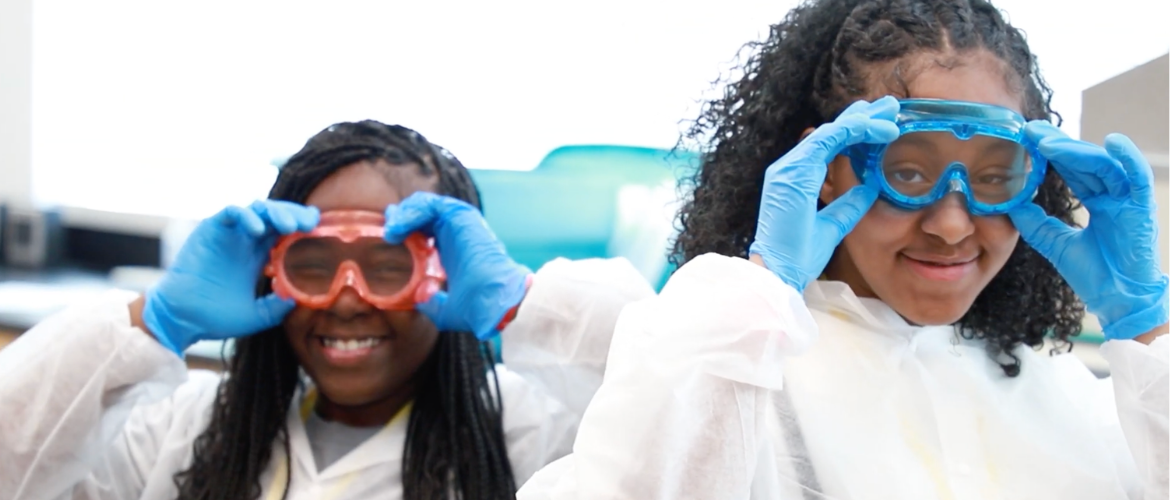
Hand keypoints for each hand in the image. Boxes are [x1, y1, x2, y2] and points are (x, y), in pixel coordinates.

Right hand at [143, 201, 319, 354]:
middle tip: (308, 224)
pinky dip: (247, 216)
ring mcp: (228, 234)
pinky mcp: (210, 230)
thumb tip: (298, 299)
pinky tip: (259, 230)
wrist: (182, 319)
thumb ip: (276, 307)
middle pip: (276, 216)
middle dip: (294, 215)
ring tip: (289, 226)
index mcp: (258, 256)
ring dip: (276, 212)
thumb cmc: (215, 318)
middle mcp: (245, 241)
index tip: (320, 230)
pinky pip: (231, 213)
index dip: (302, 227)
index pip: (285, 232)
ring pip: (257, 209)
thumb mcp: (256, 316)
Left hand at [384, 192, 530, 339]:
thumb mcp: (446, 310)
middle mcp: (455, 234)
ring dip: (403, 215)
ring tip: (390, 230)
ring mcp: (459, 224)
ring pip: (424, 205)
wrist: (494, 302)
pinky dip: (410, 213)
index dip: (404, 230)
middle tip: (386, 229)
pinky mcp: (461, 217)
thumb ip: (431, 303)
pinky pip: (430, 205)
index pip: (424, 230)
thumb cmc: (477, 308)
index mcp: (452, 250)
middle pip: (421, 214)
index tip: (388, 238)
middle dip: (400, 218)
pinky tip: (397, 228)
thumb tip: (419, 298)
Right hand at [748, 97, 899, 291]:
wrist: (778, 272)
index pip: (828, 146)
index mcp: (795, 179)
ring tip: (890, 112)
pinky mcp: (794, 171)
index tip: (881, 125)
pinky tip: (877, 128)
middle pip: (830, 133)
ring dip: (863, 120)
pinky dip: (854, 131)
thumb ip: (847, 206)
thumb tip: (869, 189)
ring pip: (831, 131)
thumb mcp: (832, 226)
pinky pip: (829, 140)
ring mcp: (789, 168)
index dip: (855, 132)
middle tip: (890, 106)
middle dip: (861, 116)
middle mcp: (789, 168)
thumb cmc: (798, 256)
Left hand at [1008, 122, 1168, 339]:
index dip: (1053, 154)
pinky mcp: (1142, 209)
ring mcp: (1129, 201)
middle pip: (1085, 163)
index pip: (1073, 171)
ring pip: (1103, 166)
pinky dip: (1128, 158)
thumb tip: (1011, 204)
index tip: (1028, 138)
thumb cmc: (1094, 275)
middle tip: (1032, 130)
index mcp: (1098, 203)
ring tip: (1048, 141)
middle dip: (1059, 145)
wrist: (1117, 301)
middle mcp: (1114, 197)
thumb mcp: (1055, 243)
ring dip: (1076, 151)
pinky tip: (1113, 141)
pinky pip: (1138, 177)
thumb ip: (1036, 223)